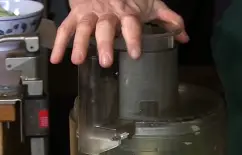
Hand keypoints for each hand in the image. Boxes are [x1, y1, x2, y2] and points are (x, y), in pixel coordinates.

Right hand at [50, 0, 188, 66]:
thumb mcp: (152, 3)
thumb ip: (169, 19)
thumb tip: (185, 38)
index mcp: (128, 10)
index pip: (131, 24)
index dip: (133, 37)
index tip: (135, 53)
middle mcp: (108, 12)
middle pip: (104, 27)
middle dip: (103, 43)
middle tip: (104, 62)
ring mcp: (90, 13)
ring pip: (83, 27)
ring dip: (79, 43)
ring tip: (77, 61)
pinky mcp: (76, 13)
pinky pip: (66, 27)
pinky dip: (60, 43)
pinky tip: (57, 60)